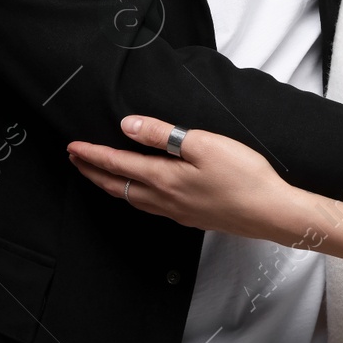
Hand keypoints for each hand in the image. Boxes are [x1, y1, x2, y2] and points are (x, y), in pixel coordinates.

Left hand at [68, 116, 296, 243]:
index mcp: (163, 178)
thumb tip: (128, 126)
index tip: (72, 146)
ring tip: (99, 174)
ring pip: (131, 198)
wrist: (270, 212)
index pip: (117, 164)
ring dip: (110, 184)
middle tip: (75, 160)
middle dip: (92, 172)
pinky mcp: (190, 216)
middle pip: (117, 186)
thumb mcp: (203, 144)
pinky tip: (139, 192)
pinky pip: (148, 206)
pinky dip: (131, 195)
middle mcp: (164, 199)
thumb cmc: (242, 175)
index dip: (92, 154)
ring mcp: (177, 211)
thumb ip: (163, 134)